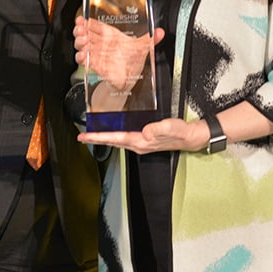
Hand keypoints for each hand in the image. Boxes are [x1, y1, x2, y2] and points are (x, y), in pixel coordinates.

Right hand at [74, 15, 164, 99]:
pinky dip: (81, 58)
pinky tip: (83, 56)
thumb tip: (160, 32)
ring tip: (84, 41)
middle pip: (85, 33)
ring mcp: (97, 54)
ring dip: (79, 42)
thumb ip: (151, 39)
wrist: (130, 79)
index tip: (82, 19)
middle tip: (82, 30)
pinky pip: (84, 61)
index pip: (95, 24)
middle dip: (80, 30)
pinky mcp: (96, 66)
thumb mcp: (142, 47)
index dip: (87, 21)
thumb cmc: (132, 60)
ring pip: (81, 45)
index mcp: (111, 35)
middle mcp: (102, 43)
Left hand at [78, 117, 206, 154]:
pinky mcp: (144, 140)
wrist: (191, 138)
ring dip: (104, 138)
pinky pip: (124, 138)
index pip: (116, 138)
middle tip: (81, 136)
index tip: (85, 136)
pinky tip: (112, 131)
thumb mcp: (170, 127)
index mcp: (141, 141)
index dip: (99, 137)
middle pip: (112, 141)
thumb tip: (145, 132)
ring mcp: (141, 143)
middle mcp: (138, 144)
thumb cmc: (181, 132)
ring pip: (117, 141)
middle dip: (96, 139)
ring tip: (91, 134)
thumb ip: (158, 129)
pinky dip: (114, 135)